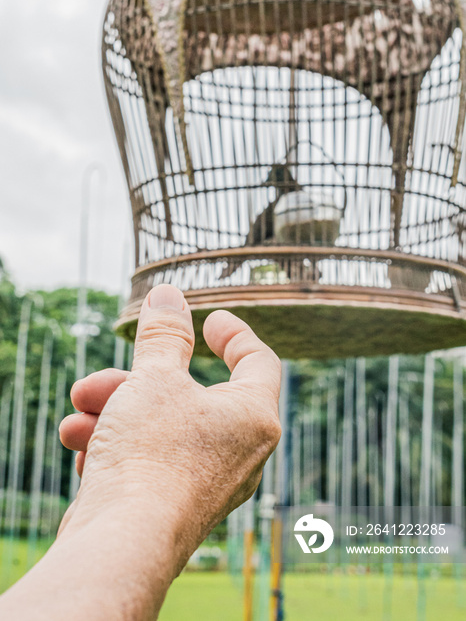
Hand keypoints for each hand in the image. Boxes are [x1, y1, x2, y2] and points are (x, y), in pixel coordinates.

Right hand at [59, 285, 280, 561]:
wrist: (123, 546)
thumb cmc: (152, 455)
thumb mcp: (155, 378)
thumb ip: (165, 334)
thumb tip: (168, 295)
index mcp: (254, 415)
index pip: (259, 361)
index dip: (236, 334)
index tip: (212, 320)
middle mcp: (241, 452)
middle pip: (191, 395)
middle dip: (137, 382)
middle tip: (96, 381)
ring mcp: (210, 483)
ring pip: (163, 428)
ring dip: (116, 414)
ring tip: (77, 417)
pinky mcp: (178, 507)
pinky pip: (152, 462)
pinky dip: (120, 449)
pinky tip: (86, 452)